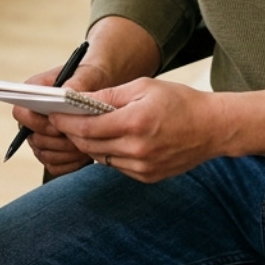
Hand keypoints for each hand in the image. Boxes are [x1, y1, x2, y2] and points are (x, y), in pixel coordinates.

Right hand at [14, 60, 115, 176]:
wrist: (102, 86)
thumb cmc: (92, 76)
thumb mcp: (89, 74)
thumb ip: (77, 82)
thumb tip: (65, 93)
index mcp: (33, 93)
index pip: (20, 112)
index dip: (36, 122)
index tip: (60, 125)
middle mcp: (33, 117)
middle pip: (33, 138)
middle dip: (57, 141)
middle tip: (80, 138)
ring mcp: (41, 135)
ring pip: (44, 155)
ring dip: (66, 153)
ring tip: (87, 145)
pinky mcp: (53, 151)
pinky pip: (55, 166)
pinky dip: (70, 164)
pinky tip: (86, 155)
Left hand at [50, 78, 223, 183]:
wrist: (213, 128)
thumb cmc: (178, 101)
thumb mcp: (143, 87)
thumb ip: (109, 95)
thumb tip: (78, 100)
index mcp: (135, 123)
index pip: (87, 126)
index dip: (65, 121)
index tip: (52, 113)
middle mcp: (137, 150)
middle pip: (89, 144)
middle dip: (71, 132)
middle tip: (59, 120)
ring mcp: (143, 167)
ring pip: (100, 157)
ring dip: (87, 143)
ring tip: (79, 128)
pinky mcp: (147, 177)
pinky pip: (116, 165)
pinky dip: (107, 152)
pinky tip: (106, 139)